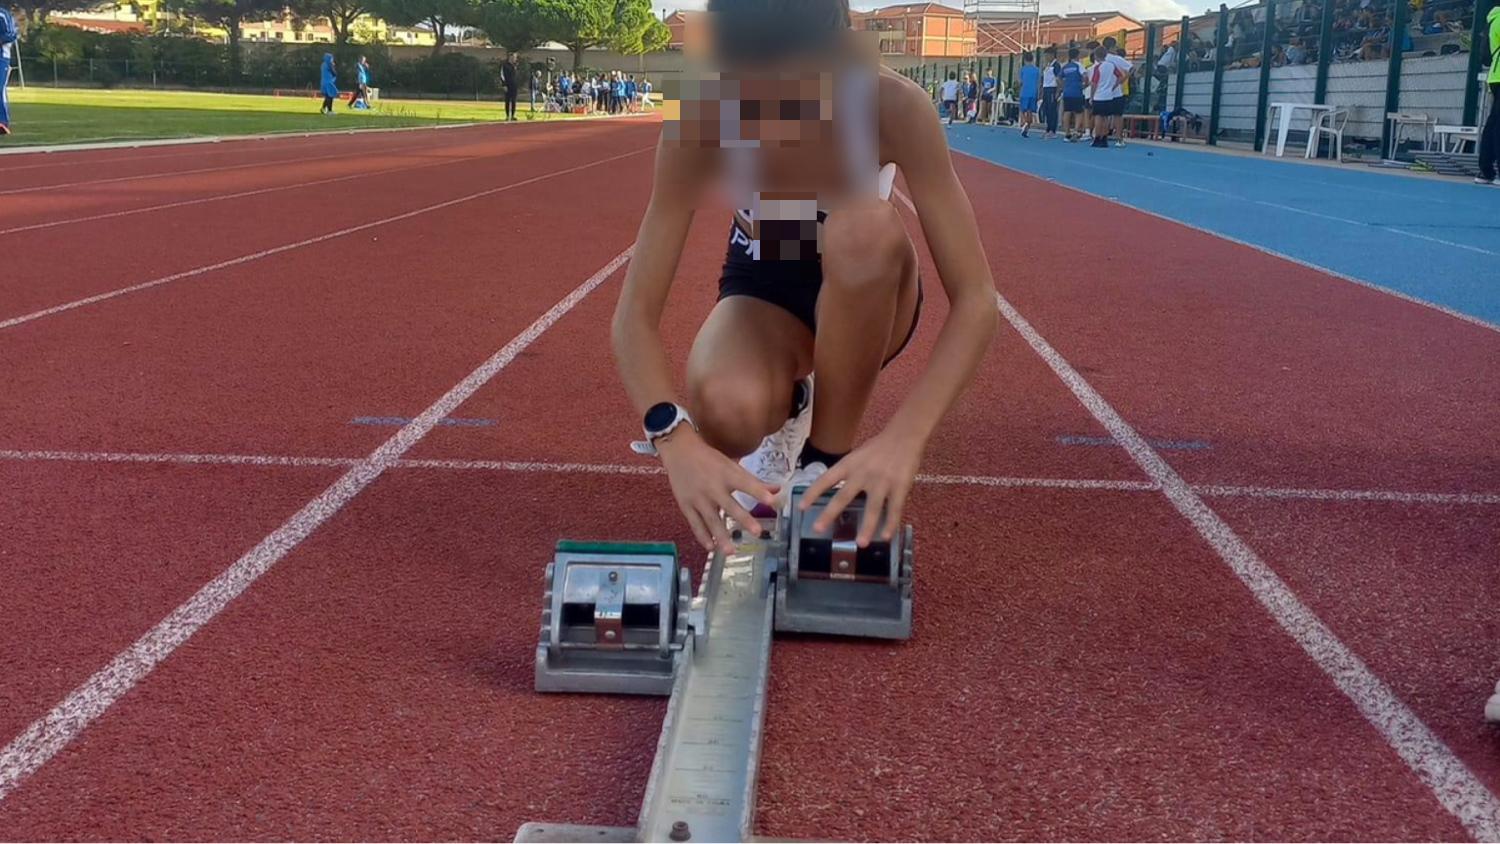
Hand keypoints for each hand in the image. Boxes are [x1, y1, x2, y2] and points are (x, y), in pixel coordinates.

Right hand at [658, 430, 775, 553]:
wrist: (679, 451)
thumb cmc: (709, 459)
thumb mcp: (732, 466)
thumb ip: (754, 481)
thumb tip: (778, 489)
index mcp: (727, 474)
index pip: (746, 484)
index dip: (759, 492)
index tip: (773, 501)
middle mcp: (713, 487)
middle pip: (730, 505)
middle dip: (744, 519)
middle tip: (757, 532)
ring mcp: (698, 498)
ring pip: (711, 519)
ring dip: (721, 536)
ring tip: (731, 551)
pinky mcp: (686, 505)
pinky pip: (695, 524)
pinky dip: (703, 537)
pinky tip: (711, 548)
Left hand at [799, 431, 924, 547]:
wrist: (905, 436)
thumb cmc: (879, 447)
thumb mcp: (857, 456)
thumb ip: (848, 473)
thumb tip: (835, 494)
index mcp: (849, 464)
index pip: (826, 479)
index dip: (812, 493)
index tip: (801, 507)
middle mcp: (863, 473)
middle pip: (844, 496)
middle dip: (829, 514)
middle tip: (818, 529)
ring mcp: (882, 481)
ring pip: (873, 508)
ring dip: (867, 527)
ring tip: (860, 543)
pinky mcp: (900, 487)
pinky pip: (894, 509)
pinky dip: (890, 524)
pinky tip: (886, 537)